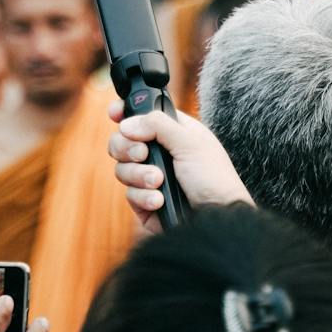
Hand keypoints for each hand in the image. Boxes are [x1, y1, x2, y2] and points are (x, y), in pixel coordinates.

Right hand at [107, 102, 252, 235]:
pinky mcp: (144, 202)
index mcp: (173, 133)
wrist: (217, 218)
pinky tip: (161, 201)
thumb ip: (157, 125)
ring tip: (159, 181)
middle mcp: (160, 153)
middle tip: (143, 154)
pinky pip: (129, 194)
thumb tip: (126, 124)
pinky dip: (144, 196)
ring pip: (122, 168)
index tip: (114, 114)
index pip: (143, 116)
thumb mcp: (190, 143)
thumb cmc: (213, 179)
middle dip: (127, 147)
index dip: (126, 113)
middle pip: (122, 141)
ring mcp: (150, 178)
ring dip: (139, 175)